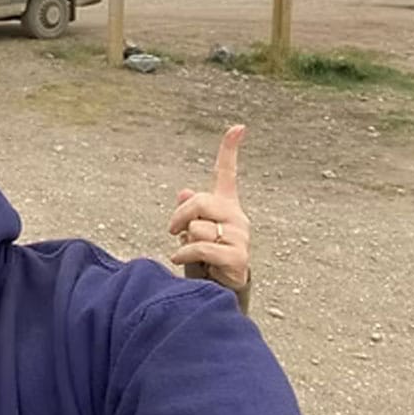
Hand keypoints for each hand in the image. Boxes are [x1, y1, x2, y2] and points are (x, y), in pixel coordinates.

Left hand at [167, 125, 249, 290]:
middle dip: (180, 216)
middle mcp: (236, 216)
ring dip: (184, 242)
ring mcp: (240, 236)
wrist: (220, 288)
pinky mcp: (237, 256)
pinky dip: (184, 254)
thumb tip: (183, 193)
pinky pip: (201, 247)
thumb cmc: (205, 256)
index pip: (227, 173)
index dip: (230, 150)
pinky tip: (178, 259)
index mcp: (226, 205)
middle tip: (173, 231)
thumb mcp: (193, 230)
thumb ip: (189, 211)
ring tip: (189, 252)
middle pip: (200, 201)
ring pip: (197, 228)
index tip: (238, 127)